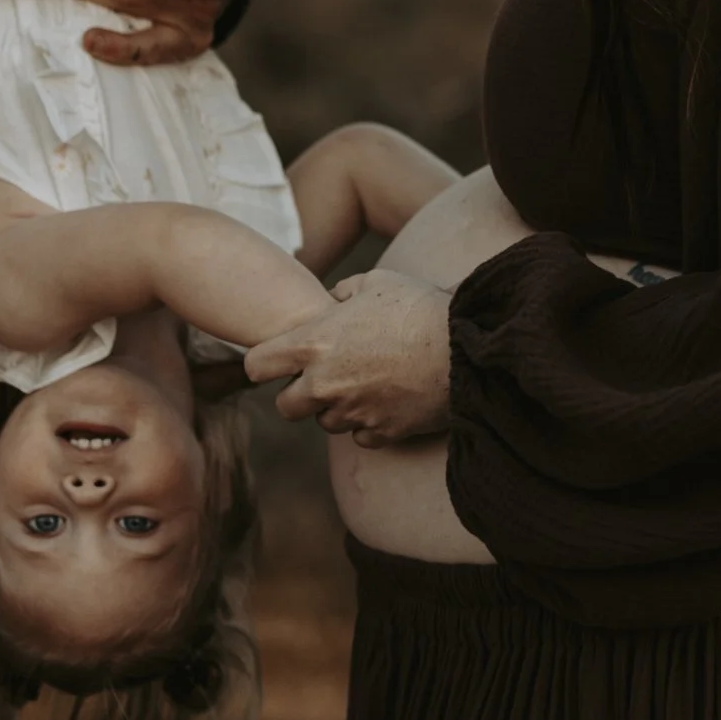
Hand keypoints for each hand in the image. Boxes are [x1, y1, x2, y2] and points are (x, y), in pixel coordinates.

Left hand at [244, 269, 452, 441]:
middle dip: (299, 395)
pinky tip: (389, 401)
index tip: (280, 362)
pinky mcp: (381, 432)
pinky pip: (361, 436)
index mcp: (313, 343)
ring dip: (338, 408)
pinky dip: (370, 423)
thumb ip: (343, 292)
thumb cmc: (419, 307)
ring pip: (326, 423)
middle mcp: (324, 383)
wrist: (464, 346)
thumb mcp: (377, 282)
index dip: (265, 364)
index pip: (256, 365)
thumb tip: (333, 301)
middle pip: (286, 407)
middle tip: (326, 378)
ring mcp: (352, 412)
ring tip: (368, 384)